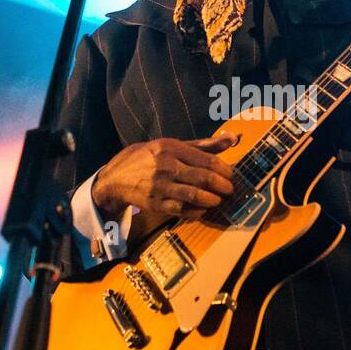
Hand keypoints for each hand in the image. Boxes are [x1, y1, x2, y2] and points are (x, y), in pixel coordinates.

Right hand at [92, 134, 236, 220]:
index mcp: (171, 148)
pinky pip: (183, 210)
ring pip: (195, 196)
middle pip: (204, 178)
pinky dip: (198, 211)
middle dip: (223, 186)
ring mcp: (160, 186)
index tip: (231, 175)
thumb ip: (204, 144)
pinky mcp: (156, 204)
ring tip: (219, 199)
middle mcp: (166, 166)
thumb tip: (233, 138)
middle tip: (230, 189)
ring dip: (213, 200)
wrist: (116, 178)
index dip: (225, 170)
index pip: (207, 160)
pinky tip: (203, 208)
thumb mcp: (173, 145)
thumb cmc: (150, 158)